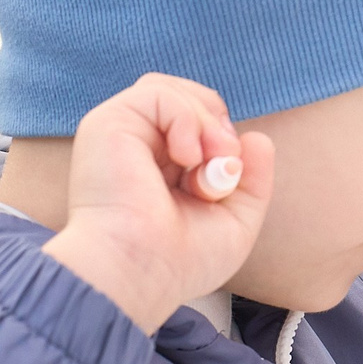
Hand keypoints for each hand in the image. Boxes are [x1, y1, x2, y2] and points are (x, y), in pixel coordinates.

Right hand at [41, 74, 274, 333]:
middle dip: (218, 124)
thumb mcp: (235, 220)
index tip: (228, 180)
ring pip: (172, 90)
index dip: (224, 139)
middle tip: (222, 164)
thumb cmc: (180, 261)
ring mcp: (120, 134)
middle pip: (187, 97)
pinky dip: (185, 118)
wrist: (140, 273)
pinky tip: (185, 158)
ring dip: (205, 120)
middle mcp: (136, 148)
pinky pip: (157, 92)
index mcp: (159, 167)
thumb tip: (256, 137)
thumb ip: (253, 179)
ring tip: (206, 161)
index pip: (199, 122)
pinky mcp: (106, 124)